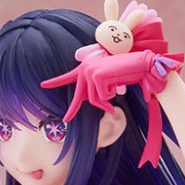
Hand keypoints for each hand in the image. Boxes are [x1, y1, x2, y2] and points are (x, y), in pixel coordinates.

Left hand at [42, 48, 182, 121]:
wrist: (142, 64)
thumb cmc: (129, 73)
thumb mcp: (111, 84)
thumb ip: (100, 92)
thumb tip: (96, 104)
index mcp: (87, 67)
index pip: (69, 77)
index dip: (56, 82)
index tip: (42, 85)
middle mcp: (85, 67)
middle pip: (80, 97)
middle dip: (72, 109)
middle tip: (65, 120)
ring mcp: (90, 70)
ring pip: (94, 101)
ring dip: (106, 102)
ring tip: (116, 89)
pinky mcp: (96, 75)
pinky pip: (101, 98)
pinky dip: (111, 97)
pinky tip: (117, 84)